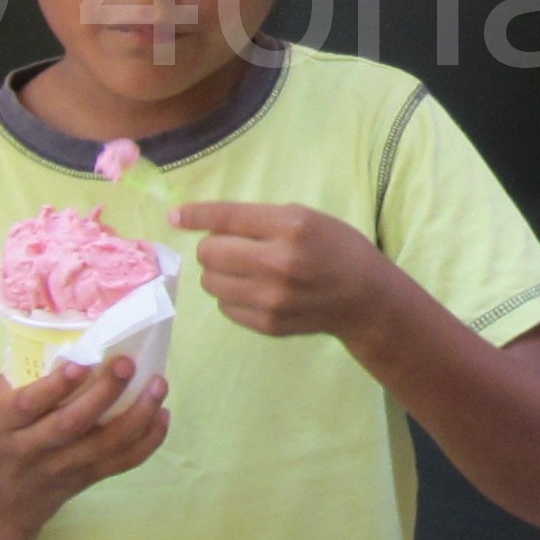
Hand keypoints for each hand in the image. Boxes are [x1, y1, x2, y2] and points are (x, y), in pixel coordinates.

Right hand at [0, 352, 168, 536]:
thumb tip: (67, 336)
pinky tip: (162, 415)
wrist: (4, 503)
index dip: (57, 385)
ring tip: (158, 385)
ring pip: (105, 445)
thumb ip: (23, 378)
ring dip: (138, 415)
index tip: (83, 363)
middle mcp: (34, 447)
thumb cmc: (4, 440)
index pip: (30, 403)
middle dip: (105, 393)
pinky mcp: (88, 479)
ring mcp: (64, 466)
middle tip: (128, 364)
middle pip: (72, 423)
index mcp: (7, 423)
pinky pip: (122, 463)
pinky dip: (148, 441)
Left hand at [169, 199, 393, 341]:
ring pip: (211, 282)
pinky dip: (232, 296)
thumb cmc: (334, 248)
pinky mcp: (267, 324)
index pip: (228, 218)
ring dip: (219, 273)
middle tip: (232, 248)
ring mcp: (272, 298)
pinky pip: (224, 306)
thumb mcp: (305, 218)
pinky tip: (256, 291)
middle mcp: (279, 263)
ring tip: (246, 271)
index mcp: (291, 227)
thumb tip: (200, 223)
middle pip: (210, 253)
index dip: (196, 215)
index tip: (175, 216)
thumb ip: (257, 219)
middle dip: (213, 247)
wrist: (364, 299)